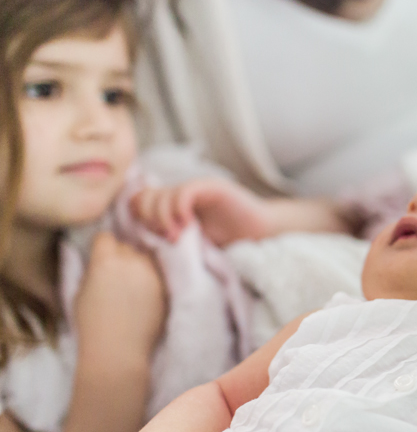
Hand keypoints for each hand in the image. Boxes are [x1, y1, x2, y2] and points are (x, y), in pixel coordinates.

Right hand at [74, 232, 166, 354]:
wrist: (118, 350)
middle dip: (120, 256)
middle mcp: (131, 262)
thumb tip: (100, 259)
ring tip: (131, 287)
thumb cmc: (92, 324)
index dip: (102, 248)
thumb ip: (93, 269)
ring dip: (138, 266)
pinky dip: (150, 280)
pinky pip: (156, 274)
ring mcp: (151, 274)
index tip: (100, 259)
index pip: (105, 237)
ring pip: (145, 258)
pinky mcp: (165, 287)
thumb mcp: (81, 291)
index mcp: (105, 260)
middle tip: (115, 276)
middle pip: (126, 246)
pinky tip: (142, 297)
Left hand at [131, 178, 274, 246]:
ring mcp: (197, 188)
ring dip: (164, 218)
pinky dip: (179, 209)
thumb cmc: (231, 243)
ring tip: (178, 237)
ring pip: (162, 194)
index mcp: (175, 206)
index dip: (140, 219)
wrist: (262, 235)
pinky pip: (184, 192)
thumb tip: (142, 244)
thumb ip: (171, 238)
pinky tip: (188, 225)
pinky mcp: (212, 187)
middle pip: (146, 197)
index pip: (140, 201)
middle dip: (150, 220)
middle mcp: (182, 194)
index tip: (153, 239)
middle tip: (168, 239)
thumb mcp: (192, 244)